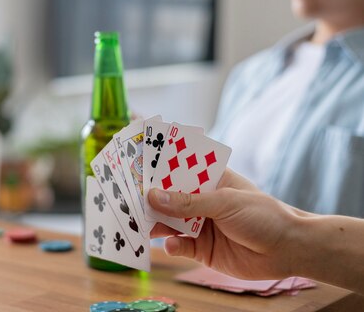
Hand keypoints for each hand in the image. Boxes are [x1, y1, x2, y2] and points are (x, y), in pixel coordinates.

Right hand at [148, 168, 301, 280]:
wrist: (288, 250)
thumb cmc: (263, 215)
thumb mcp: (225, 202)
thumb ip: (188, 202)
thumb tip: (153, 196)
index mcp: (208, 180)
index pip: (178, 170)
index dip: (158, 168)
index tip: (135, 164)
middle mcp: (201, 201)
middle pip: (168, 198)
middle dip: (149, 198)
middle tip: (127, 198)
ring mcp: (199, 225)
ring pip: (169, 222)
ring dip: (155, 223)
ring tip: (140, 224)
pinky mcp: (201, 249)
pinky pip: (179, 246)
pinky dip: (172, 246)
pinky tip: (171, 245)